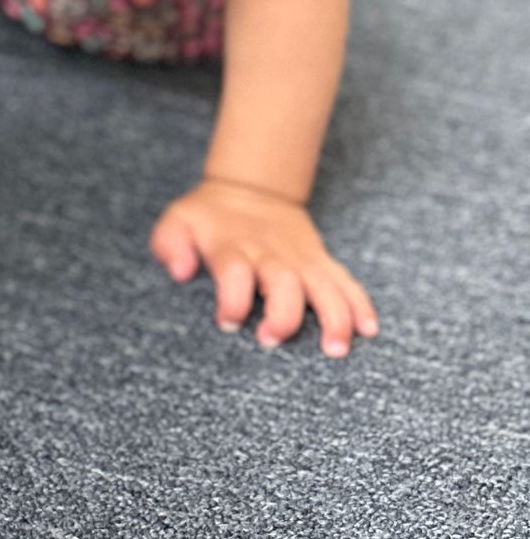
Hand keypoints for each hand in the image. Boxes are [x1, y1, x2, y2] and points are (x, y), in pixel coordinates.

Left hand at [151, 179, 378, 357]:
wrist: (250, 188)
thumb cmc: (208, 218)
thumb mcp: (177, 222)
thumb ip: (170, 244)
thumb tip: (181, 271)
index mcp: (232, 247)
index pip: (234, 271)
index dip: (232, 299)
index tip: (228, 322)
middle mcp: (269, 254)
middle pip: (283, 282)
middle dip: (283, 314)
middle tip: (271, 340)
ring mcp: (300, 258)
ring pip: (324, 285)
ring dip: (333, 316)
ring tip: (335, 349)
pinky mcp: (320, 261)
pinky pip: (345, 282)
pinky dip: (359, 304)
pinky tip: (368, 329)